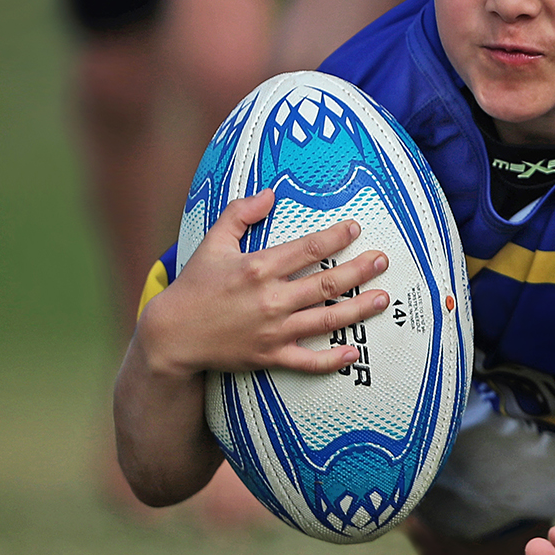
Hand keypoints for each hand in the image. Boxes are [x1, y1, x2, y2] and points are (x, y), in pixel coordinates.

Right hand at [142, 188, 389, 376]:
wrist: (172, 335)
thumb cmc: (195, 286)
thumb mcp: (213, 243)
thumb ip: (240, 214)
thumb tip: (270, 193)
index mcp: (258, 268)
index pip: (309, 249)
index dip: (337, 237)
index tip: (356, 228)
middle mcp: (270, 299)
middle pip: (327, 284)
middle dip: (360, 271)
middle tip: (383, 261)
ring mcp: (272, 331)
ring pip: (326, 320)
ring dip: (358, 310)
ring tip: (382, 299)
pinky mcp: (269, 356)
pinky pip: (307, 362)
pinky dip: (332, 361)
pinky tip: (354, 353)